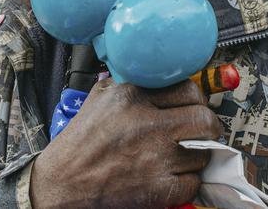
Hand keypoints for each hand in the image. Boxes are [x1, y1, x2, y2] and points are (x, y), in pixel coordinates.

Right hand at [29, 79, 221, 208]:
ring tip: (178, 156)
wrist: (61, 184)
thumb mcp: (99, 97)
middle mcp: (147, 124)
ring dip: (196, 157)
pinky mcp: (158, 189)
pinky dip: (186, 183)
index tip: (192, 108)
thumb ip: (131, 83)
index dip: (195, 100)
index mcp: (132, 96)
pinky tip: (171, 177)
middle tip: (199, 132)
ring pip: (203, 153)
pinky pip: (194, 183)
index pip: (189, 90)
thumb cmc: (79, 143)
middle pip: (206, 120)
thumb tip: (162, 78)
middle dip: (206, 127)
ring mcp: (155, 158)